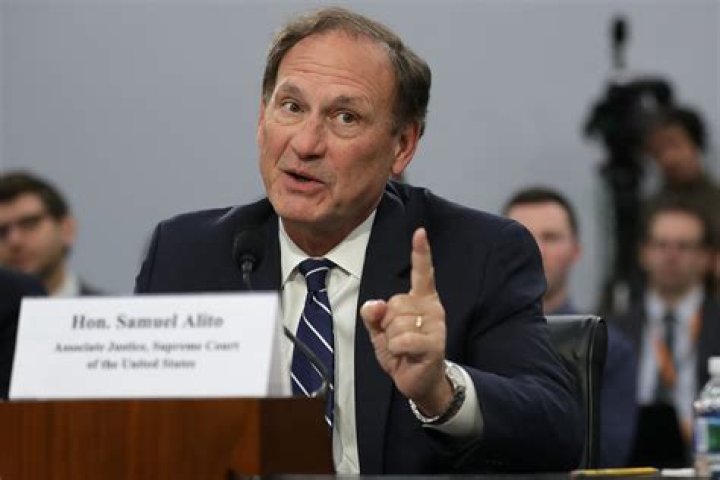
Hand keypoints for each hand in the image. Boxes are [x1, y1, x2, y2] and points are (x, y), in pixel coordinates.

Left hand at [360, 227, 451, 416]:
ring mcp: (436, 325)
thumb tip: (374, 305)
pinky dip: (396, 350)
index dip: (421, 252)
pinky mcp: (435, 344)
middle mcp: (432, 307)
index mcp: (421, 299)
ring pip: (396, 324)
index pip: (422, 272)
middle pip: (394, 304)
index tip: (420, 232)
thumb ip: (373, 315)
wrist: (419, 381)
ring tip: (405, 348)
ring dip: (392, 340)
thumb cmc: (402, 351)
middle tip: (398, 337)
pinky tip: (408, 356)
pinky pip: (402, 340)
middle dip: (387, 323)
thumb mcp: (380, 331)